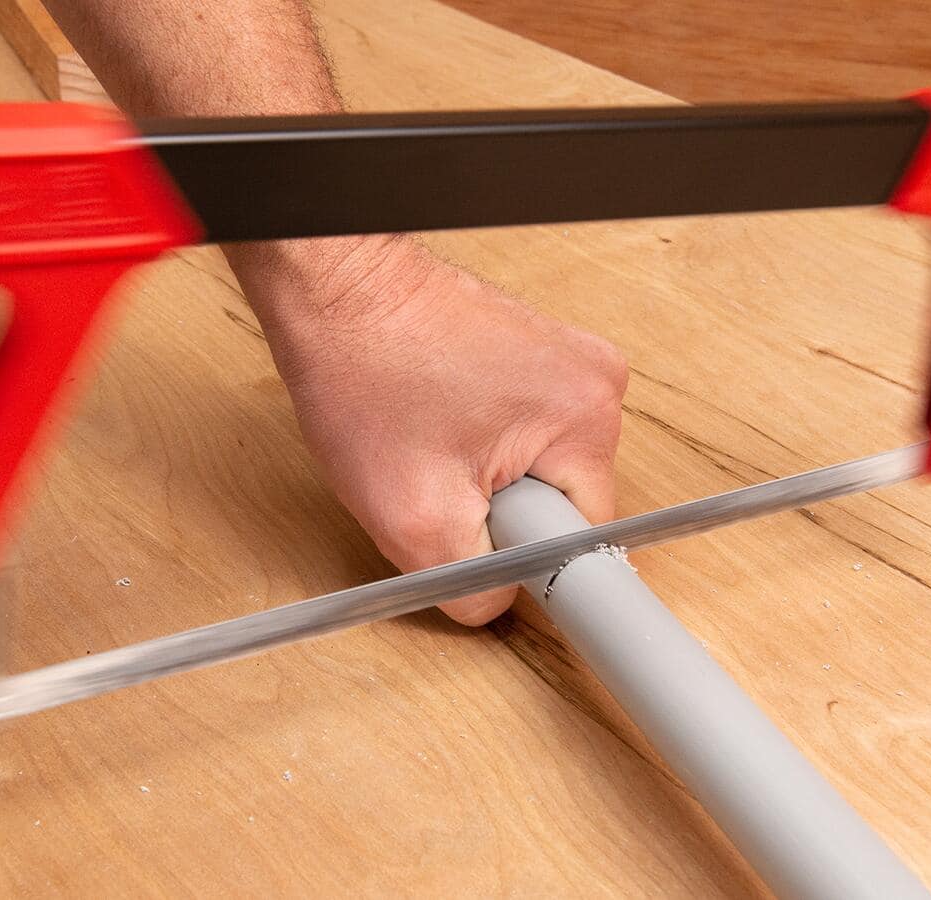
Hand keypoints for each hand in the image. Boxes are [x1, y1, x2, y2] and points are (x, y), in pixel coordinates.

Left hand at [242, 238, 626, 624]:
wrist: (333, 288)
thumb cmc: (363, 372)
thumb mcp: (412, 517)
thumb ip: (472, 586)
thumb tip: (501, 604)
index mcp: (587, 418)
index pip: (584, 539)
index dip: (523, 557)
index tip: (476, 541)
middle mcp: (597, 381)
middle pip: (561, 502)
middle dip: (497, 512)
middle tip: (436, 478)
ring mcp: (568, 359)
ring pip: (537, 468)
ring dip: (483, 476)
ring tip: (431, 441)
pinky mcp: (537, 351)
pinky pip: (522, 430)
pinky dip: (477, 441)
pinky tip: (434, 420)